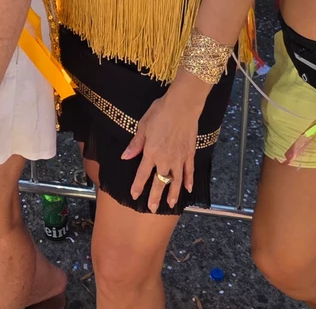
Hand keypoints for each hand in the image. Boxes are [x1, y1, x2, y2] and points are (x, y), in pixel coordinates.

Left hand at [123, 89, 202, 210]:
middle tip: (152, 208)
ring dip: (173, 193)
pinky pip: (189, 171)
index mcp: (151, 153)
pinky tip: (188, 189)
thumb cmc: (160, 112)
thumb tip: (125, 157)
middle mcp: (165, 159)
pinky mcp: (189, 154)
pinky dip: (189, 181)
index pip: (142, 174)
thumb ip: (135, 144)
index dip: (138, 186)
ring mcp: (179, 158)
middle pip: (159, 182)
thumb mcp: (143, 126)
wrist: (182, 106)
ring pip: (176, 181)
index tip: (134, 195)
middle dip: (155, 196)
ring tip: (170, 204)